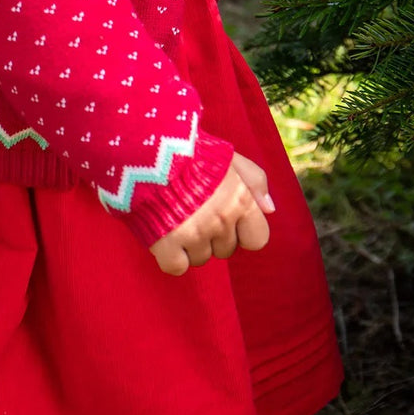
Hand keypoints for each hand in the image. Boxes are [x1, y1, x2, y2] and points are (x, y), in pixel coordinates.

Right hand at [149, 152, 273, 274]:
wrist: (143, 147)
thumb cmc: (189, 150)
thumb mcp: (228, 155)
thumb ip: (255, 180)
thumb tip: (269, 209)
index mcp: (239, 199)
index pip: (257, 239)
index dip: (242, 230)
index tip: (226, 217)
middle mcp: (220, 219)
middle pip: (226, 250)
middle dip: (214, 234)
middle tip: (194, 210)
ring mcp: (193, 234)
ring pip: (201, 259)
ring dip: (191, 244)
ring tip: (176, 216)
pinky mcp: (166, 244)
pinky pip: (177, 267)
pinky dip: (171, 255)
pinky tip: (164, 233)